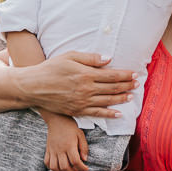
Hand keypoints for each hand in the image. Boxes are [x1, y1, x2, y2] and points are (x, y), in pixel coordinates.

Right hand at [17, 51, 136, 117]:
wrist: (34, 86)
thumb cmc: (51, 68)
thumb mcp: (69, 56)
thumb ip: (90, 58)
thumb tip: (109, 59)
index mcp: (86, 74)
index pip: (111, 75)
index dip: (125, 75)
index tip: (134, 74)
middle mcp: (86, 89)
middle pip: (112, 88)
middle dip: (126, 85)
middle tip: (137, 84)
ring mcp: (82, 101)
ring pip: (107, 101)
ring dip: (121, 99)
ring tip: (131, 96)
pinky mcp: (77, 110)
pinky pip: (97, 113)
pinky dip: (109, 114)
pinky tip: (118, 113)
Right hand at [42, 113, 89, 170]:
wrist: (56, 118)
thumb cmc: (70, 126)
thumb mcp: (80, 134)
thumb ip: (84, 147)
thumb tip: (85, 159)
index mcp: (69, 145)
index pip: (75, 161)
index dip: (82, 168)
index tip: (86, 169)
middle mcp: (60, 149)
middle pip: (65, 167)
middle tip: (77, 170)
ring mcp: (52, 150)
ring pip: (54, 167)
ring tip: (68, 170)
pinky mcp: (47, 150)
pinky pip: (47, 162)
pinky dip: (52, 168)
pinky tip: (58, 166)